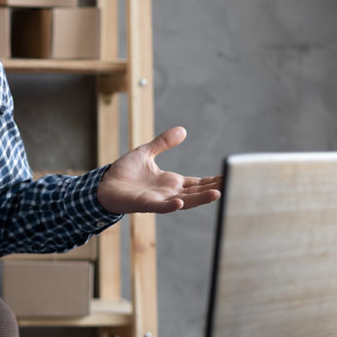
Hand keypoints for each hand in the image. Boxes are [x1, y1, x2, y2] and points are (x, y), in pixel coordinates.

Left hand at [97, 126, 221, 213]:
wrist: (103, 184)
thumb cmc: (124, 173)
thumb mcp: (146, 153)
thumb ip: (163, 143)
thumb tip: (182, 130)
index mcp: (171, 182)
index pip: (198, 182)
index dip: (213, 180)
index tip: (229, 176)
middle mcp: (168, 193)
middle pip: (196, 192)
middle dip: (214, 189)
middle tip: (233, 184)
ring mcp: (158, 200)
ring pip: (184, 201)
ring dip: (200, 199)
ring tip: (217, 194)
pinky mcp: (144, 204)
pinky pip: (159, 206)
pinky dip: (170, 205)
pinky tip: (179, 202)